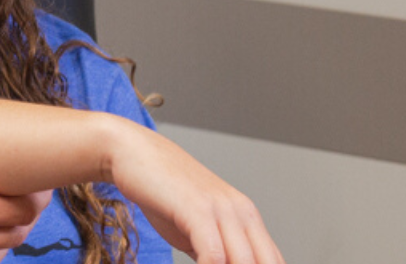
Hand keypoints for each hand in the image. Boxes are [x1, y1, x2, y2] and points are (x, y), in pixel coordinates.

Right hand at [105, 124, 284, 263]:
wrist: (133, 153)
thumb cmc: (162, 189)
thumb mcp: (194, 226)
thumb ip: (212, 250)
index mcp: (246, 217)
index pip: (272, 261)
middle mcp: (241, 212)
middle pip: (264, 263)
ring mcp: (221, 209)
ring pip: (244, 262)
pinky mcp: (197, 209)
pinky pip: (213, 254)